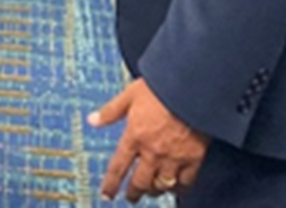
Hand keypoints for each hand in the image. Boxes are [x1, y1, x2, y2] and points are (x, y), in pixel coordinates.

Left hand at [88, 78, 209, 201]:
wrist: (190, 88)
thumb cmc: (159, 88)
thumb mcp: (129, 94)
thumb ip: (111, 111)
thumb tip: (92, 120)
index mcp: (134, 136)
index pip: (118, 166)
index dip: (111, 183)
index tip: (107, 194)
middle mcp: (152, 151)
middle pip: (140, 182)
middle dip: (134, 192)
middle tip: (131, 197)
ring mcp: (173, 157)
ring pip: (161, 185)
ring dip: (154, 191)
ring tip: (151, 191)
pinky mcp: (193, 158)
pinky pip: (185, 182)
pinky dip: (179, 187)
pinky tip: (176, 187)